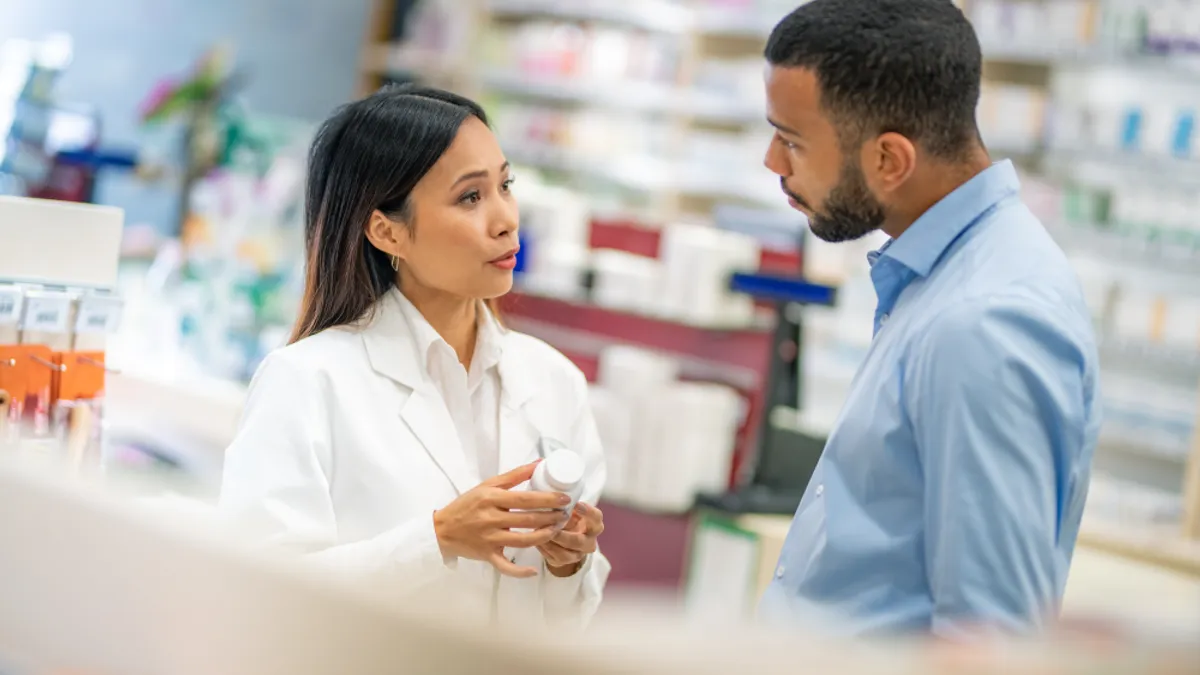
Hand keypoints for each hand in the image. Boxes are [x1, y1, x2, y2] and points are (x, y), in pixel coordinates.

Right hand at [433, 462, 570, 577]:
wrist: (443, 529)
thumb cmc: (468, 504)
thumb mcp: (488, 485)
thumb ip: (515, 475)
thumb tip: (539, 463)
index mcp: (491, 499)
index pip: (525, 499)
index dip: (547, 499)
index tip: (564, 498)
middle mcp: (491, 519)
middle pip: (528, 520)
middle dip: (551, 518)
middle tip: (565, 515)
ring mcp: (489, 539)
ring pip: (523, 541)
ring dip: (543, 537)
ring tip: (557, 531)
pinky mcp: (487, 555)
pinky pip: (506, 567)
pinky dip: (520, 571)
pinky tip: (534, 570)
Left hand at [539, 502, 603, 577]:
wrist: (563, 538)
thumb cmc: (568, 517)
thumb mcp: (570, 510)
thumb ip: (566, 507)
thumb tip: (554, 502)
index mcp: (594, 525)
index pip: (596, 518)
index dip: (587, 512)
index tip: (576, 504)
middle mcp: (589, 542)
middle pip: (578, 541)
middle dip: (563, 535)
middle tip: (551, 526)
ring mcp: (577, 555)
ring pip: (564, 554)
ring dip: (550, 543)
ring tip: (538, 532)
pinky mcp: (563, 562)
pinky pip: (553, 558)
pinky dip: (543, 548)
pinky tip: (536, 539)